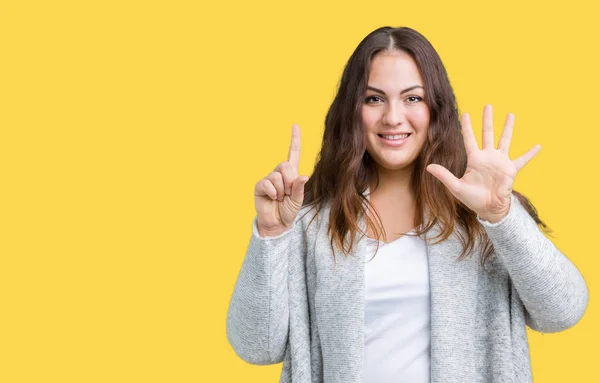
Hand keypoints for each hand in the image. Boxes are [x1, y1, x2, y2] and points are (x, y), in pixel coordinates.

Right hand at [254, 124, 308, 235]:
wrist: (276, 224)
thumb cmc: (288, 211)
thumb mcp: (297, 200)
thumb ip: (299, 188)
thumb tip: (303, 176)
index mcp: (291, 174)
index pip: (293, 153)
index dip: (294, 140)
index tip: (295, 125)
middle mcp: (279, 173)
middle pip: (285, 165)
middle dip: (290, 181)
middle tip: (287, 193)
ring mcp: (268, 179)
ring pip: (277, 175)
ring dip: (281, 190)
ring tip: (279, 198)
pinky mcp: (260, 186)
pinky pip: (267, 183)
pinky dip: (273, 192)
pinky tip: (272, 198)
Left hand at [426, 104, 540, 222]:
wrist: (488, 208)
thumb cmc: (472, 199)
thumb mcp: (456, 187)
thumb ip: (444, 175)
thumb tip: (428, 167)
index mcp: (474, 159)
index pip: (469, 139)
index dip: (467, 126)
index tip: (465, 113)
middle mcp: (488, 157)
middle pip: (487, 133)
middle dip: (487, 120)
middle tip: (488, 105)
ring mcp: (500, 161)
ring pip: (505, 140)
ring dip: (508, 128)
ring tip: (511, 114)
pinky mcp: (511, 169)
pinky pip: (522, 160)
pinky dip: (530, 154)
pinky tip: (539, 146)